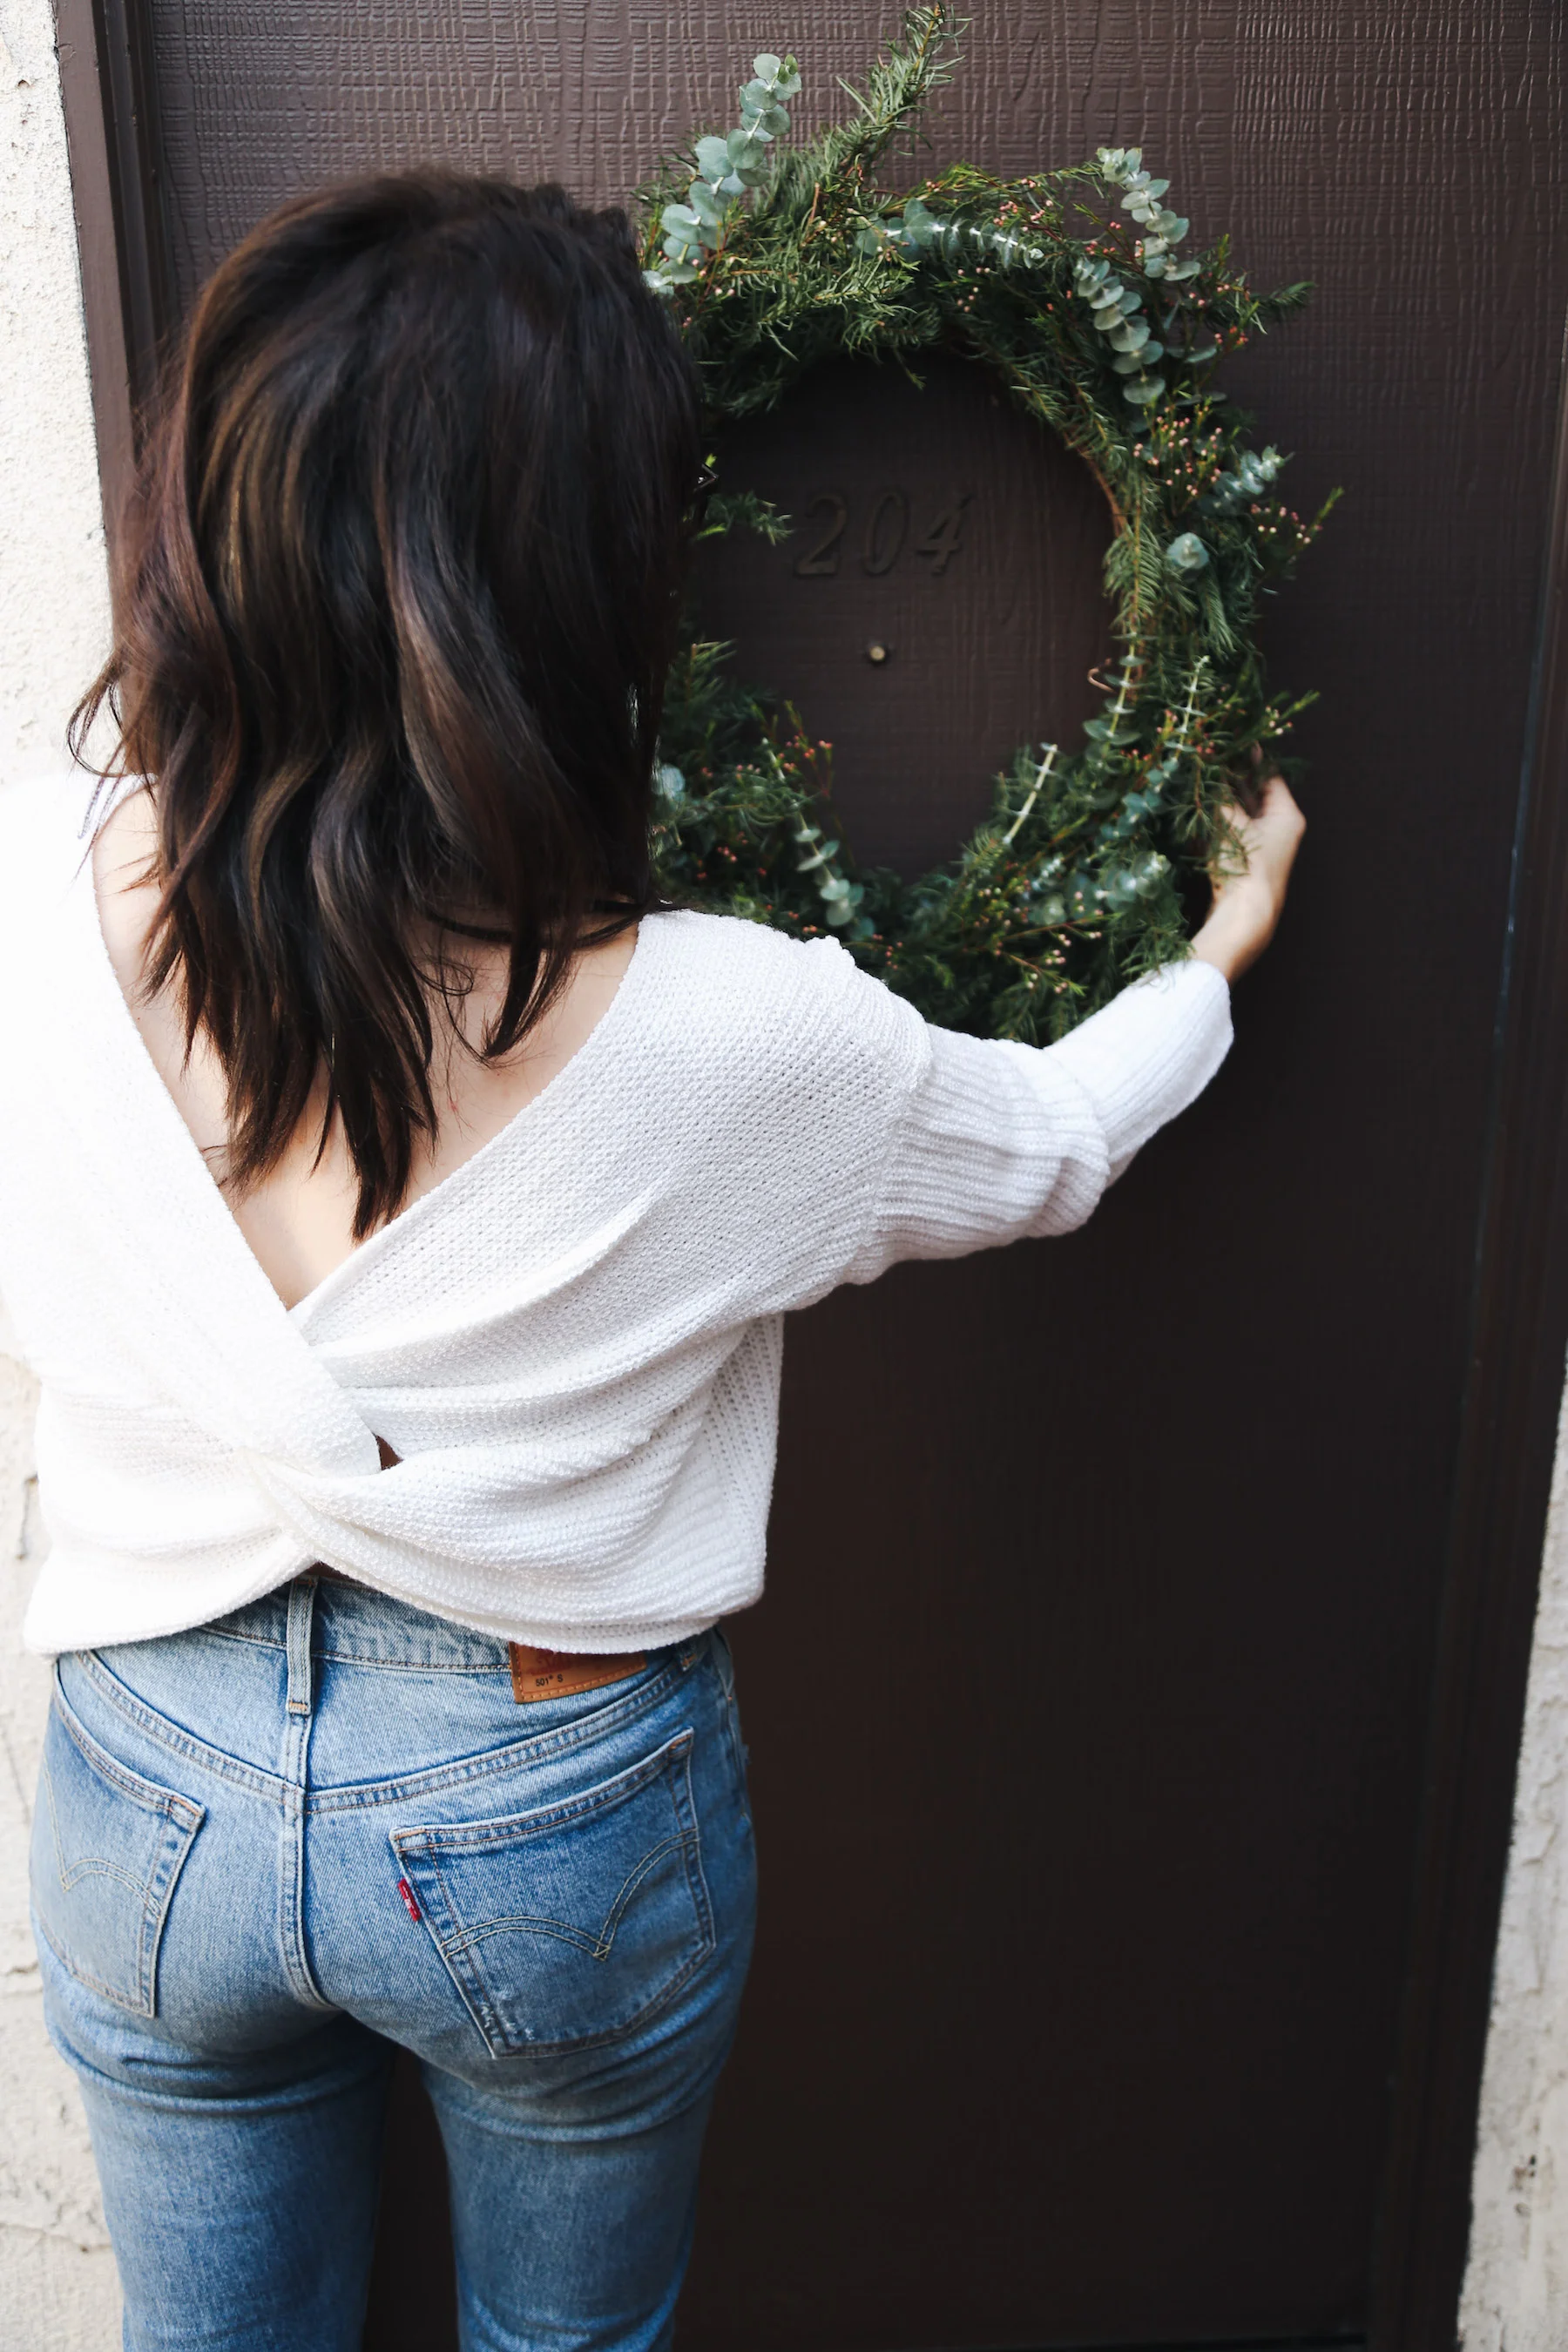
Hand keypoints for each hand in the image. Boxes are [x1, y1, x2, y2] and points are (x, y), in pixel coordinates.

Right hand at [1189, 762, 1305, 983]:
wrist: (1243, 917)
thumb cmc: (1247, 866)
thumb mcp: (1231, 822)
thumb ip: (1219, 794)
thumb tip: (1206, 766)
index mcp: (1286, 815)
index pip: (1269, 774)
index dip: (1250, 755)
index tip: (1232, 738)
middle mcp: (1278, 829)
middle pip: (1253, 793)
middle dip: (1231, 776)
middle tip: (1210, 753)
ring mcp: (1260, 847)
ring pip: (1238, 813)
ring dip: (1219, 798)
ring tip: (1198, 775)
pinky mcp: (1242, 863)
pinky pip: (1227, 833)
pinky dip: (1213, 822)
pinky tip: (1194, 809)